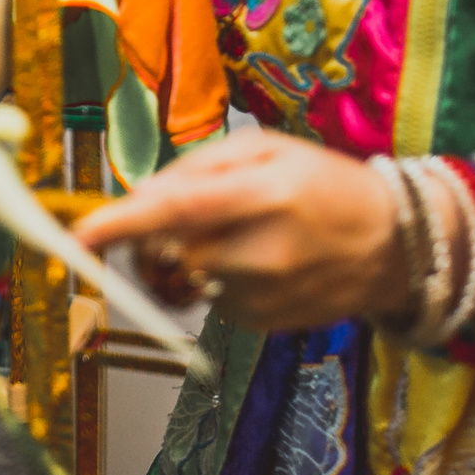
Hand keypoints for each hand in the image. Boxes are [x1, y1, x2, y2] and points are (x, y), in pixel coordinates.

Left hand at [71, 129, 411, 331]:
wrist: (393, 247)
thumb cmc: (323, 184)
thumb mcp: (268, 149)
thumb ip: (198, 169)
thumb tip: (139, 197)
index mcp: (267, 192)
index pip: (182, 209)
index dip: (125, 223)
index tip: (81, 234)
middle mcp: (266, 250)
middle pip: (171, 251)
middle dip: (148, 237)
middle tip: (160, 219)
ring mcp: (267, 295)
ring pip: (184, 278)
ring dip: (182, 256)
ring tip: (226, 235)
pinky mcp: (263, 325)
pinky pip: (208, 300)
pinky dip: (212, 280)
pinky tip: (251, 263)